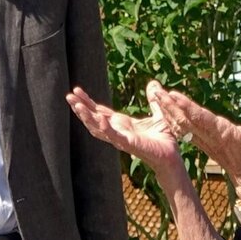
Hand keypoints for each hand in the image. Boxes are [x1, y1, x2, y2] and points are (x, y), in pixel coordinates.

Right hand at [66, 84, 185, 173]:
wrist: (171, 156)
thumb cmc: (164, 139)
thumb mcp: (158, 114)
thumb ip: (154, 100)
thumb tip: (153, 83)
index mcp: (121, 125)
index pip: (99, 111)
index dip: (87, 102)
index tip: (76, 91)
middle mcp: (117, 132)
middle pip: (93, 118)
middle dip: (80, 108)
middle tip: (68, 96)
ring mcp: (120, 139)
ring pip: (97, 128)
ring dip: (86, 117)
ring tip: (76, 105)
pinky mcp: (128, 144)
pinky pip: (113, 135)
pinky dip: (104, 127)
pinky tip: (98, 117)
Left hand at [148, 82, 240, 189]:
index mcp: (221, 132)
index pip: (200, 117)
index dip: (186, 106)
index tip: (173, 95)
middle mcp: (209, 136)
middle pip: (185, 120)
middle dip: (170, 106)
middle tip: (156, 92)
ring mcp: (203, 141)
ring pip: (181, 126)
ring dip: (167, 112)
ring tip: (156, 98)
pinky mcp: (202, 144)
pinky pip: (183, 132)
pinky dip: (172, 122)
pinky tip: (164, 114)